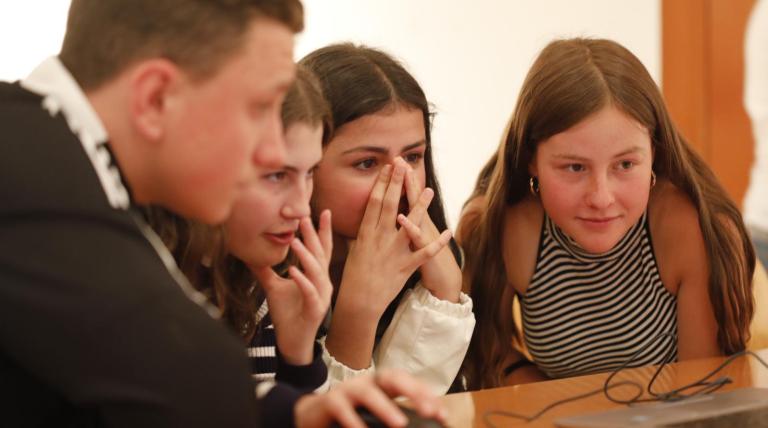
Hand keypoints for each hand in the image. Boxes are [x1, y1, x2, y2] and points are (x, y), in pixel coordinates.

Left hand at [253, 211, 332, 365]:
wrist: (292, 343)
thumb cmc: (287, 315)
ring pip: (317, 272)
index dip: (323, 231)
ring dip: (306, 256)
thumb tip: (251, 255)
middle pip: (320, 255)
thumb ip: (266, 270)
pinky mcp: (315, 310)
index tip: (324, 211)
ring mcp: (321, 296)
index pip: (322, 249)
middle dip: (313, 236)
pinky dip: (302, 281)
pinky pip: (310, 292)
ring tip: (294, 241)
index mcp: (316, 276)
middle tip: (304, 218)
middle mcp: (323, 283)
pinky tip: (293, 271)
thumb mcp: (274, 287)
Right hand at [293, 369, 446, 427]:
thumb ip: (395, 418)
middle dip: (412, 391)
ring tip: (400, 424)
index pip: (408, 382)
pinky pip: (342, 408)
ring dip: (385, 407)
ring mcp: (348, 389)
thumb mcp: (375, 415)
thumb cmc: (350, 416)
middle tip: (428, 411)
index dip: (425, 395)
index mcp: (382, 385)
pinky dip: (353, 420)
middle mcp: (367, 382)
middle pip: (392, 378)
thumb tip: (427, 425)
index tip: (441, 414)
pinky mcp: (330, 401)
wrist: (312, 415)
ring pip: (368, 392)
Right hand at [337, 161, 451, 318]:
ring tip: (429, 189)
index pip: (374, 202)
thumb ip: (353, 232)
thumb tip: (342, 219)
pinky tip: (448, 232)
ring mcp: (393, 252)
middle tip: (403, 165)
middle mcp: (379, 239)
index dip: (382, 183)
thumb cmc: (354, 276)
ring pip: (409, 225)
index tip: (388, 167)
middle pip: (389, 206)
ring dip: (420, 207)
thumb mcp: (352, 249)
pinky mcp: (405, 266)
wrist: (358, 301)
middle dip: (397, 184)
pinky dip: (437, 243)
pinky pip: (424, 253)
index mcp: (366, 233)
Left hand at [397, 159, 461, 302]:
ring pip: (419, 216)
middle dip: (407, 180)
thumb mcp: (417, 237)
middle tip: (400, 160)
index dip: (402, 179)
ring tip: (407, 182)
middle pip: (414, 199)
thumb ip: (408, 223)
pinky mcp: (425, 254)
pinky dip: (412, 230)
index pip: (408, 196)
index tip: (394, 160)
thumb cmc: (427, 257)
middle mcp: (422, 225)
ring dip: (414, 198)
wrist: (444, 278)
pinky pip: (418, 240)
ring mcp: (424, 238)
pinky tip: (403, 220)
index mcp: (416, 221)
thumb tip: (397, 210)